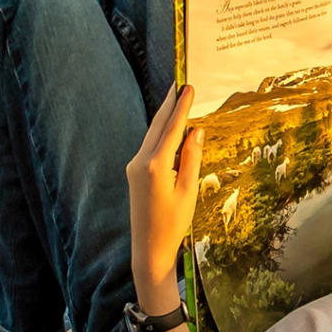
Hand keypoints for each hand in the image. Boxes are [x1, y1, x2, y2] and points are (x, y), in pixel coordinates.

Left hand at [128, 83, 201, 312]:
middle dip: (170, 104)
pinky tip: (170, 127)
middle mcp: (140, 161)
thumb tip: (196, 130)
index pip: (172, 128)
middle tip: (179, 84)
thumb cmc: (173, 223)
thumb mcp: (189, 190)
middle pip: (158, 126)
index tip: (188, 87)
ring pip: (152, 135)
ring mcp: (134, 167)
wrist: (148, 248)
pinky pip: (150, 146)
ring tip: (176, 99)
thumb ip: (192, 158)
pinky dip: (161, 133)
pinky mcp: (134, 173)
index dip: (182, 106)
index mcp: (155, 165)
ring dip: (165, 117)